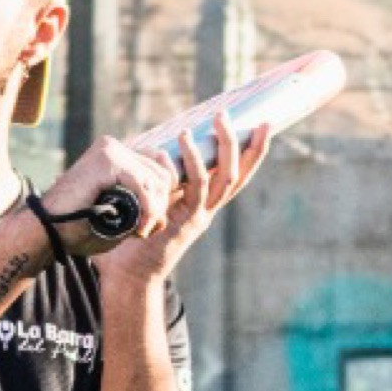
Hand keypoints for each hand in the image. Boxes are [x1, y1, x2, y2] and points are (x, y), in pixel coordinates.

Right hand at [42, 133, 176, 248]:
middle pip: (162, 172)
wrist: (46, 230)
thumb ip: (140, 204)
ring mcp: (110, 150)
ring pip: (156, 179)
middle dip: (162, 204)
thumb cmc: (77, 227)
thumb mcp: (116, 212)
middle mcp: (114, 146)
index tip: (153, 222)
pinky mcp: (107, 160)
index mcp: (115, 154)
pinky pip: (143, 185)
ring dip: (155, 210)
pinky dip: (147, 209)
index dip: (164, 195)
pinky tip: (140, 228)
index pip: (159, 165)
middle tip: (147, 229)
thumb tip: (170, 207)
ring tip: (141, 232)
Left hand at [96, 108, 269, 285]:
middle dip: (242, 143)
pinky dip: (191, 163)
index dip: (252, 152)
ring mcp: (199, 217)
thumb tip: (151, 147)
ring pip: (223, 178)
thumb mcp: (152, 202)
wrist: (128, 275)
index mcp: (204, 205)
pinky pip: (195, 188)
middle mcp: (207, 210)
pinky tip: (179, 142)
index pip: (235, 174)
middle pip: (237, 174)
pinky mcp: (185, 222)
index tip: (263, 124)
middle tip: (229, 115)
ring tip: (213, 120)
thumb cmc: (133, 237)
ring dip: (222, 146)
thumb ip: (158, 180)